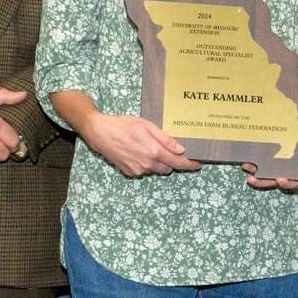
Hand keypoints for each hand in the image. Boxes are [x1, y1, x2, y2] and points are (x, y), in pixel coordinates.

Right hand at [79, 113, 200, 179]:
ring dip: (158, 162)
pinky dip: (145, 163)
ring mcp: (137, 170)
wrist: (99, 132)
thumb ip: (165, 139)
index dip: (189, 164)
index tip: (197, 164)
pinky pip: (143, 170)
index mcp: (154, 151)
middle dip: (171, 162)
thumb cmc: (123, 125)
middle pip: (168, 168)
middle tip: (169, 150)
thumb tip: (181, 149)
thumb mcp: (147, 126)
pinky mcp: (129, 172)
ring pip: (155, 169)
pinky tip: (137, 151)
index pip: (177, 162)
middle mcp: (147, 164)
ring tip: (147, 147)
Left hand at [241, 93, 297, 192]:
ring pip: (266, 171)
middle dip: (264, 180)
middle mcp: (291, 159)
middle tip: (252, 178)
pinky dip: (252, 159)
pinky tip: (243, 154)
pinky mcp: (270, 146)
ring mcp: (279, 154)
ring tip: (245, 165)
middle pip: (277, 178)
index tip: (281, 179)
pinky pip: (260, 157)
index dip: (290, 182)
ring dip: (255, 172)